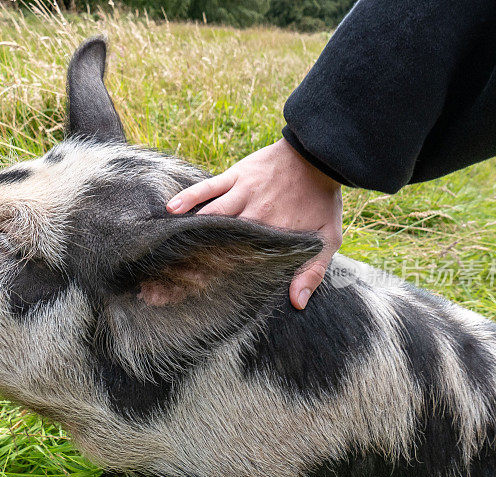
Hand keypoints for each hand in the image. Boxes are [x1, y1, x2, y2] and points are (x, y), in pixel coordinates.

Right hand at [166, 138, 342, 309]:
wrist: (320, 155)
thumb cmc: (323, 199)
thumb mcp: (328, 238)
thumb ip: (313, 271)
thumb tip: (296, 303)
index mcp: (274, 233)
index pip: (242, 261)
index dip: (219, 277)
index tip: (198, 292)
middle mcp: (255, 214)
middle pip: (220, 242)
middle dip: (196, 260)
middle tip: (174, 278)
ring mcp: (243, 193)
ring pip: (210, 216)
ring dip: (189, 233)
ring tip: (167, 250)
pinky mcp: (236, 175)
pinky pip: (208, 187)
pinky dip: (188, 197)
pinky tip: (171, 209)